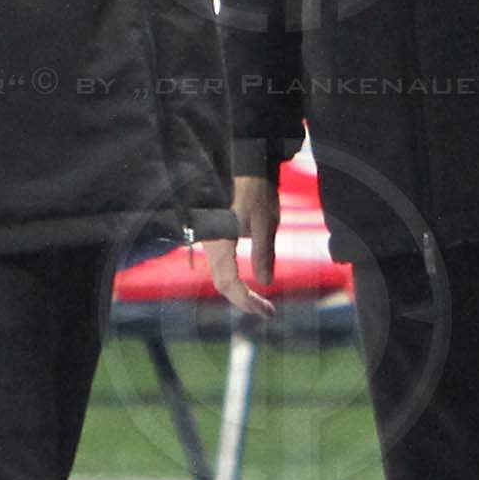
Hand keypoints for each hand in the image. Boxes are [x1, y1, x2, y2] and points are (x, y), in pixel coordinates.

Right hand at [208, 176, 278, 318]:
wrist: (245, 166)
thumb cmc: (256, 191)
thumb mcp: (266, 222)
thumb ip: (264, 253)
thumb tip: (266, 282)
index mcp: (220, 243)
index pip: (229, 283)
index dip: (247, 301)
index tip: (269, 313)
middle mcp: (210, 245)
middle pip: (222, 284)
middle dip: (244, 301)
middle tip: (268, 312)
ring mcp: (211, 242)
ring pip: (220, 276)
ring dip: (239, 292)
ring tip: (261, 303)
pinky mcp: (215, 238)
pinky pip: (221, 266)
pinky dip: (234, 280)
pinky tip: (249, 285)